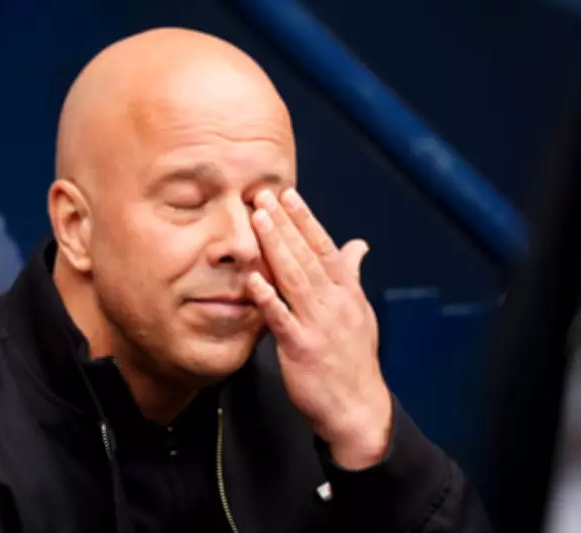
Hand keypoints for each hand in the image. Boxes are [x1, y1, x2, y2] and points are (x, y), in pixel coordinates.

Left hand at [247, 189, 392, 469]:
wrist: (358, 407)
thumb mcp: (360, 313)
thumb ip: (352, 275)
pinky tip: (252, 279)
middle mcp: (336, 303)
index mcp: (347, 293)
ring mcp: (319, 325)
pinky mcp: (302, 349)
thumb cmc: (355, 358)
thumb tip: (358, 244)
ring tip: (257, 221)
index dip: (305, 220)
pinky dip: (268, 298)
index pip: (325, 248)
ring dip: (275, 247)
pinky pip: (282, 319)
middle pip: (307, 256)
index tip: (288, 195)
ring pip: (296, 278)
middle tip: (262, 196)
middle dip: (284, 224)